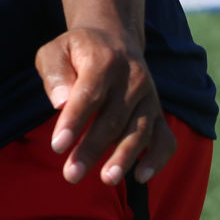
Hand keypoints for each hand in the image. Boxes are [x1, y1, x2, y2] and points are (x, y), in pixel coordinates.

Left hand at [36, 26, 174, 186]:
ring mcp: (149, 98)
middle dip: (91, 149)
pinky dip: (157, 160)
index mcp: (104, 61)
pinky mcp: (158, 113)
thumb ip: (54, 73)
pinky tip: (140, 177)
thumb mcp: (56, 50)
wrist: (114, 39)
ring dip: (123, 159)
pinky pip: (165, 139)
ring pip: (139, 132)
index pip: (89, 96)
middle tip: (71, 174)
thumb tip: (59, 103)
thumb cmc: (77, 51)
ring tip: (105, 180)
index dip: (74, 122)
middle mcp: (132, 80)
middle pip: (112, 120)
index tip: (57, 147)